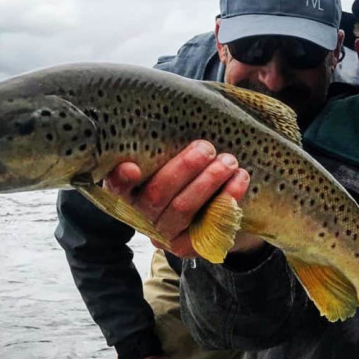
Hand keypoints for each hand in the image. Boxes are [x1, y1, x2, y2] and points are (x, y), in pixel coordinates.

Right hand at [104, 140, 260, 256]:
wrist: (218, 210)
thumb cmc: (192, 173)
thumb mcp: (176, 157)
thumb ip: (170, 145)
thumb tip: (178, 110)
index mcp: (130, 192)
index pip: (117, 188)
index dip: (121, 180)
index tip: (132, 167)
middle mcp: (142, 216)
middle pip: (156, 194)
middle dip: (184, 167)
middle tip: (207, 148)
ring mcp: (165, 234)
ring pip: (182, 208)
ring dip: (208, 180)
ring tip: (228, 161)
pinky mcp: (190, 247)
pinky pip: (209, 223)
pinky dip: (228, 197)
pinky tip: (240, 179)